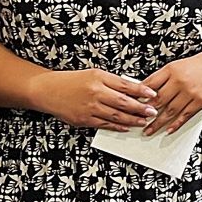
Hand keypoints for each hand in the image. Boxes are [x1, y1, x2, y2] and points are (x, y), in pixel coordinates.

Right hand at [26, 68, 156, 130]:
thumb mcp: (94, 74)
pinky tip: (126, 127)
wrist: (48, 91)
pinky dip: (117, 127)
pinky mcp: (84, 120)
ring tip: (143, 121)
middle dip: (141, 108)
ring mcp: (89, 108)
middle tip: (153, 111)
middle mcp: (95, 93)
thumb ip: (113, 82)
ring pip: (116, 116)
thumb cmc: (72, 81)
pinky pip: (104, 125)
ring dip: (132, 120)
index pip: (126, 85)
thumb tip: (133, 89)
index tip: (153, 94)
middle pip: (123, 102)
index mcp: (99, 78)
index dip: (141, 90)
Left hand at [139, 53, 201, 134]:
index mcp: (171, 69)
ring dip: (158, 122)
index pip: (151, 85)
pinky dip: (176, 124)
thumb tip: (144, 92)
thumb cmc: (196, 66)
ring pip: (170, 110)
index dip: (140, 97)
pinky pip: (185, 115)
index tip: (132, 105)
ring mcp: (191, 92)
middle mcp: (181, 80)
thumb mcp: (176, 66)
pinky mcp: (201, 102)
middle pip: (159, 100)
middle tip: (138, 121)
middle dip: (147, 112)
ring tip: (149, 129)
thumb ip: (160, 78)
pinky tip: (168, 129)